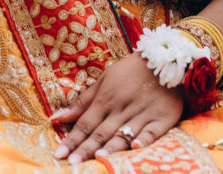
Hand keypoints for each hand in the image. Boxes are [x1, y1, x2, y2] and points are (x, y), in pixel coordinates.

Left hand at [50, 53, 183, 162]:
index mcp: (106, 99)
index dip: (72, 140)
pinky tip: (136, 146)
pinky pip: (152, 130)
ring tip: (99, 158)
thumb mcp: (104, 80)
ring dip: (111, 146)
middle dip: (86, 148)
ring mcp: (142, 113)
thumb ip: (82, 102)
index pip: (85, 123)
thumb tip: (56, 118)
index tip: (60, 154)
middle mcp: (121, 108)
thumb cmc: (130, 71)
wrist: (165, 59)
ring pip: (124, 133)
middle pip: (101, 132)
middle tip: (73, 163)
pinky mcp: (162, 117)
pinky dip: (145, 138)